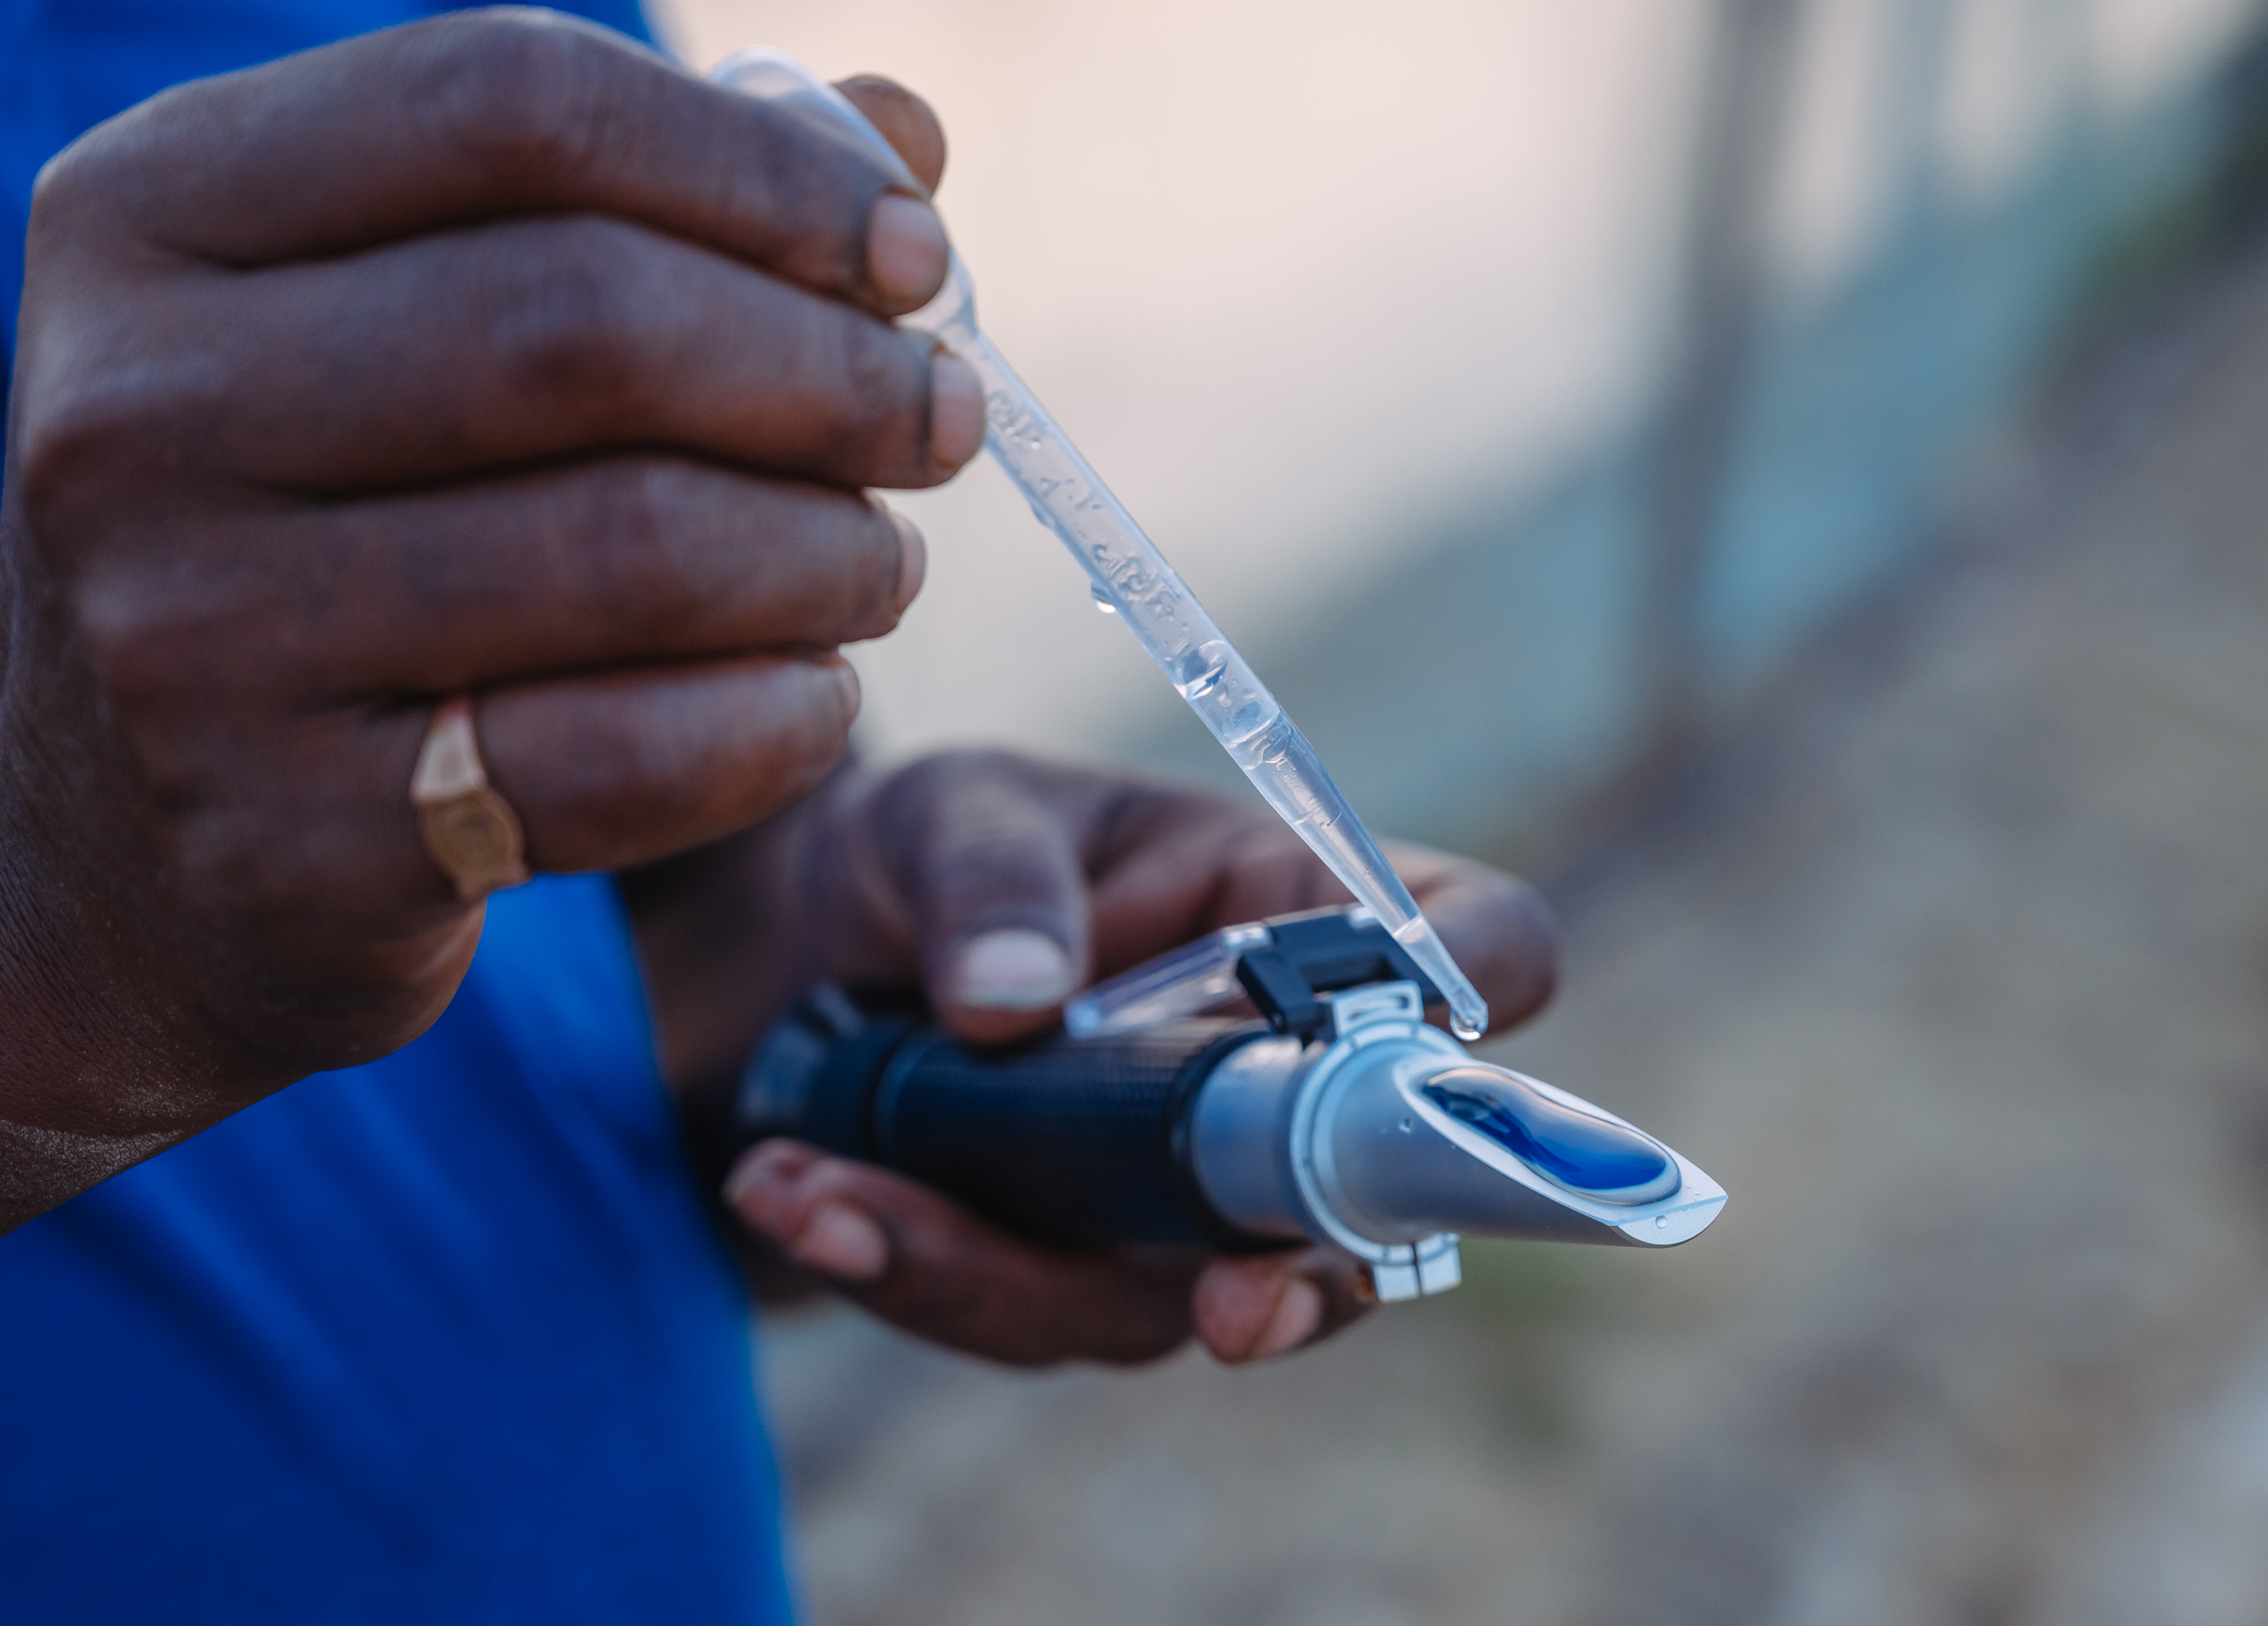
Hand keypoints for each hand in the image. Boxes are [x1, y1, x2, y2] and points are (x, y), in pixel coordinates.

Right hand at [0, 12, 977, 1289]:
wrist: (111, 839)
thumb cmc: (325, 529)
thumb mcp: (406, 324)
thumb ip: (639, 206)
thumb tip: (905, 141)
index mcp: (157, 217)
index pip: (511, 106)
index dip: (763, 173)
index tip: (914, 256)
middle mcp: (138, 413)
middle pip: (590, 323)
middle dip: (832, 376)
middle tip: (938, 422)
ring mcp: (193, 639)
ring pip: (636, 550)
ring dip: (831, 558)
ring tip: (879, 567)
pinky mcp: (292, 841)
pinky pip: (630, 760)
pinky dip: (781, 725)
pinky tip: (817, 703)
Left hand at [627, 752, 1558, 1366]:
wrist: (791, 955)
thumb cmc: (921, 850)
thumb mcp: (949, 814)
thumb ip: (989, 882)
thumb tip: (1014, 1006)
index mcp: (1301, 911)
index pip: (1472, 947)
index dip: (1478, 994)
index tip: (1419, 1041)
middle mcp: (1277, 1072)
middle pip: (1372, 1203)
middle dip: (1298, 1279)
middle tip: (1228, 1313)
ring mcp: (1185, 1195)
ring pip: (1167, 1300)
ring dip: (985, 1264)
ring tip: (806, 1182)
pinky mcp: (1073, 1270)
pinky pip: (1021, 1312)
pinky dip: (902, 1264)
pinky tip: (789, 1194)